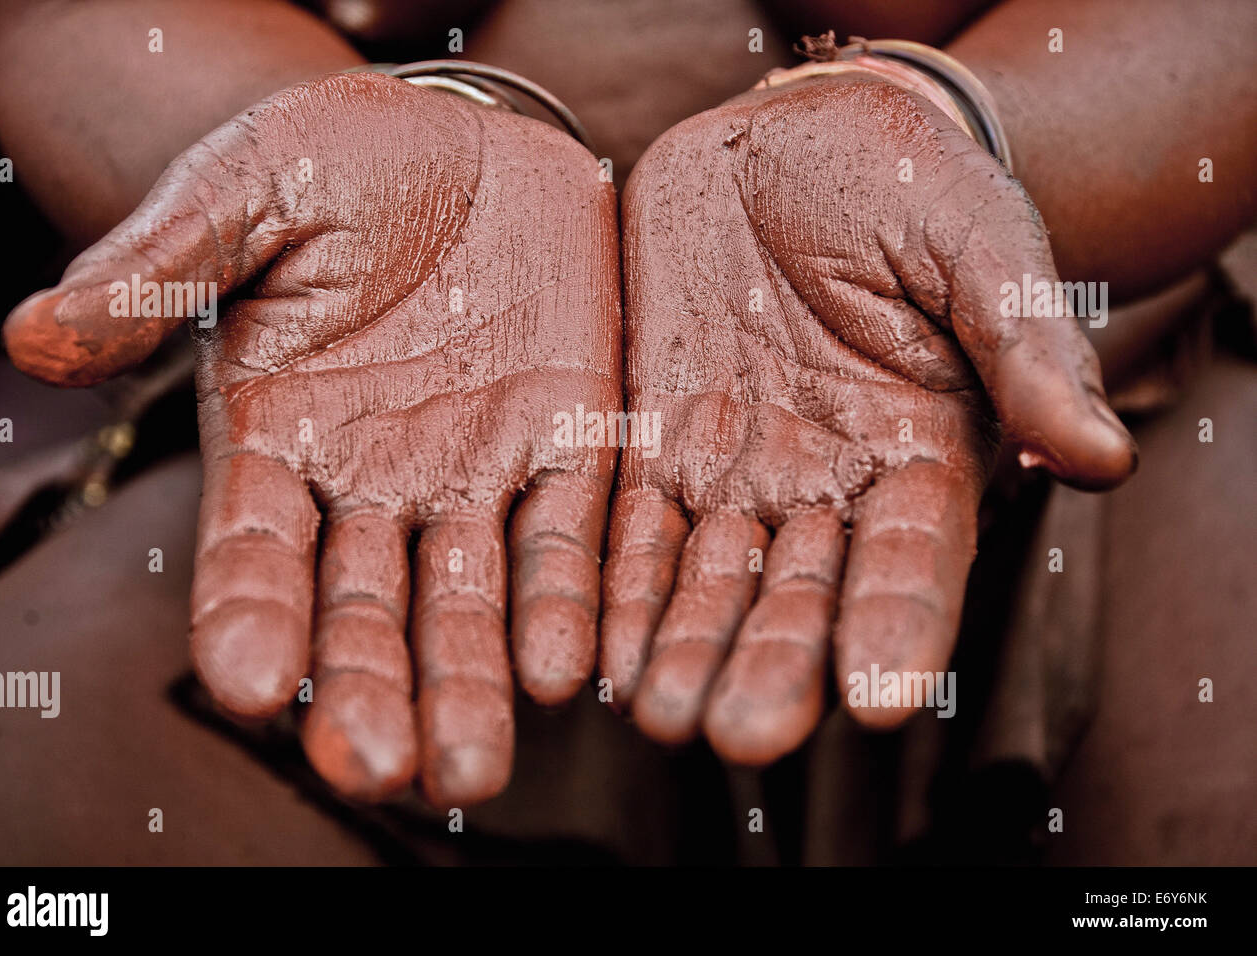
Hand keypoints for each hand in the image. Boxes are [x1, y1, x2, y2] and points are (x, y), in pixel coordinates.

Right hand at [4, 73, 620, 806]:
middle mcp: (373, 481)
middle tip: (378, 769)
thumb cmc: (335, 162)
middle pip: (364, 606)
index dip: (248, 613)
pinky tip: (567, 669)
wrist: (466, 142)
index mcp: (278, 435)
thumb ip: (160, 269)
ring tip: (472, 765)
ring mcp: (474, 472)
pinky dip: (566, 600)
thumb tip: (31, 333)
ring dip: (472, 683)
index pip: (255, 549)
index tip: (249, 684)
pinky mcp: (569, 443)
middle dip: (368, 688)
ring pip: (467, 599)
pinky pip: (567, 535)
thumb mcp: (242, 195)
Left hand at [602, 75, 1134, 762]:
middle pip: (798, 595)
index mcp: (919, 454)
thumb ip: (1027, 348)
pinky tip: (590, 650)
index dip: (898, 625)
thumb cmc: (907, 187)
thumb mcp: (978, 250)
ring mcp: (732, 470)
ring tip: (655, 715)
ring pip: (704, 580)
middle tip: (740, 735)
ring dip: (678, 648)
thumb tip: (1103, 456)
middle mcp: (823, 485)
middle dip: (771, 664)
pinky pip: (625, 526)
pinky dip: (609, 589)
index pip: (913, 560)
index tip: (885, 698)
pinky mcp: (650, 439)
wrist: (794, 143)